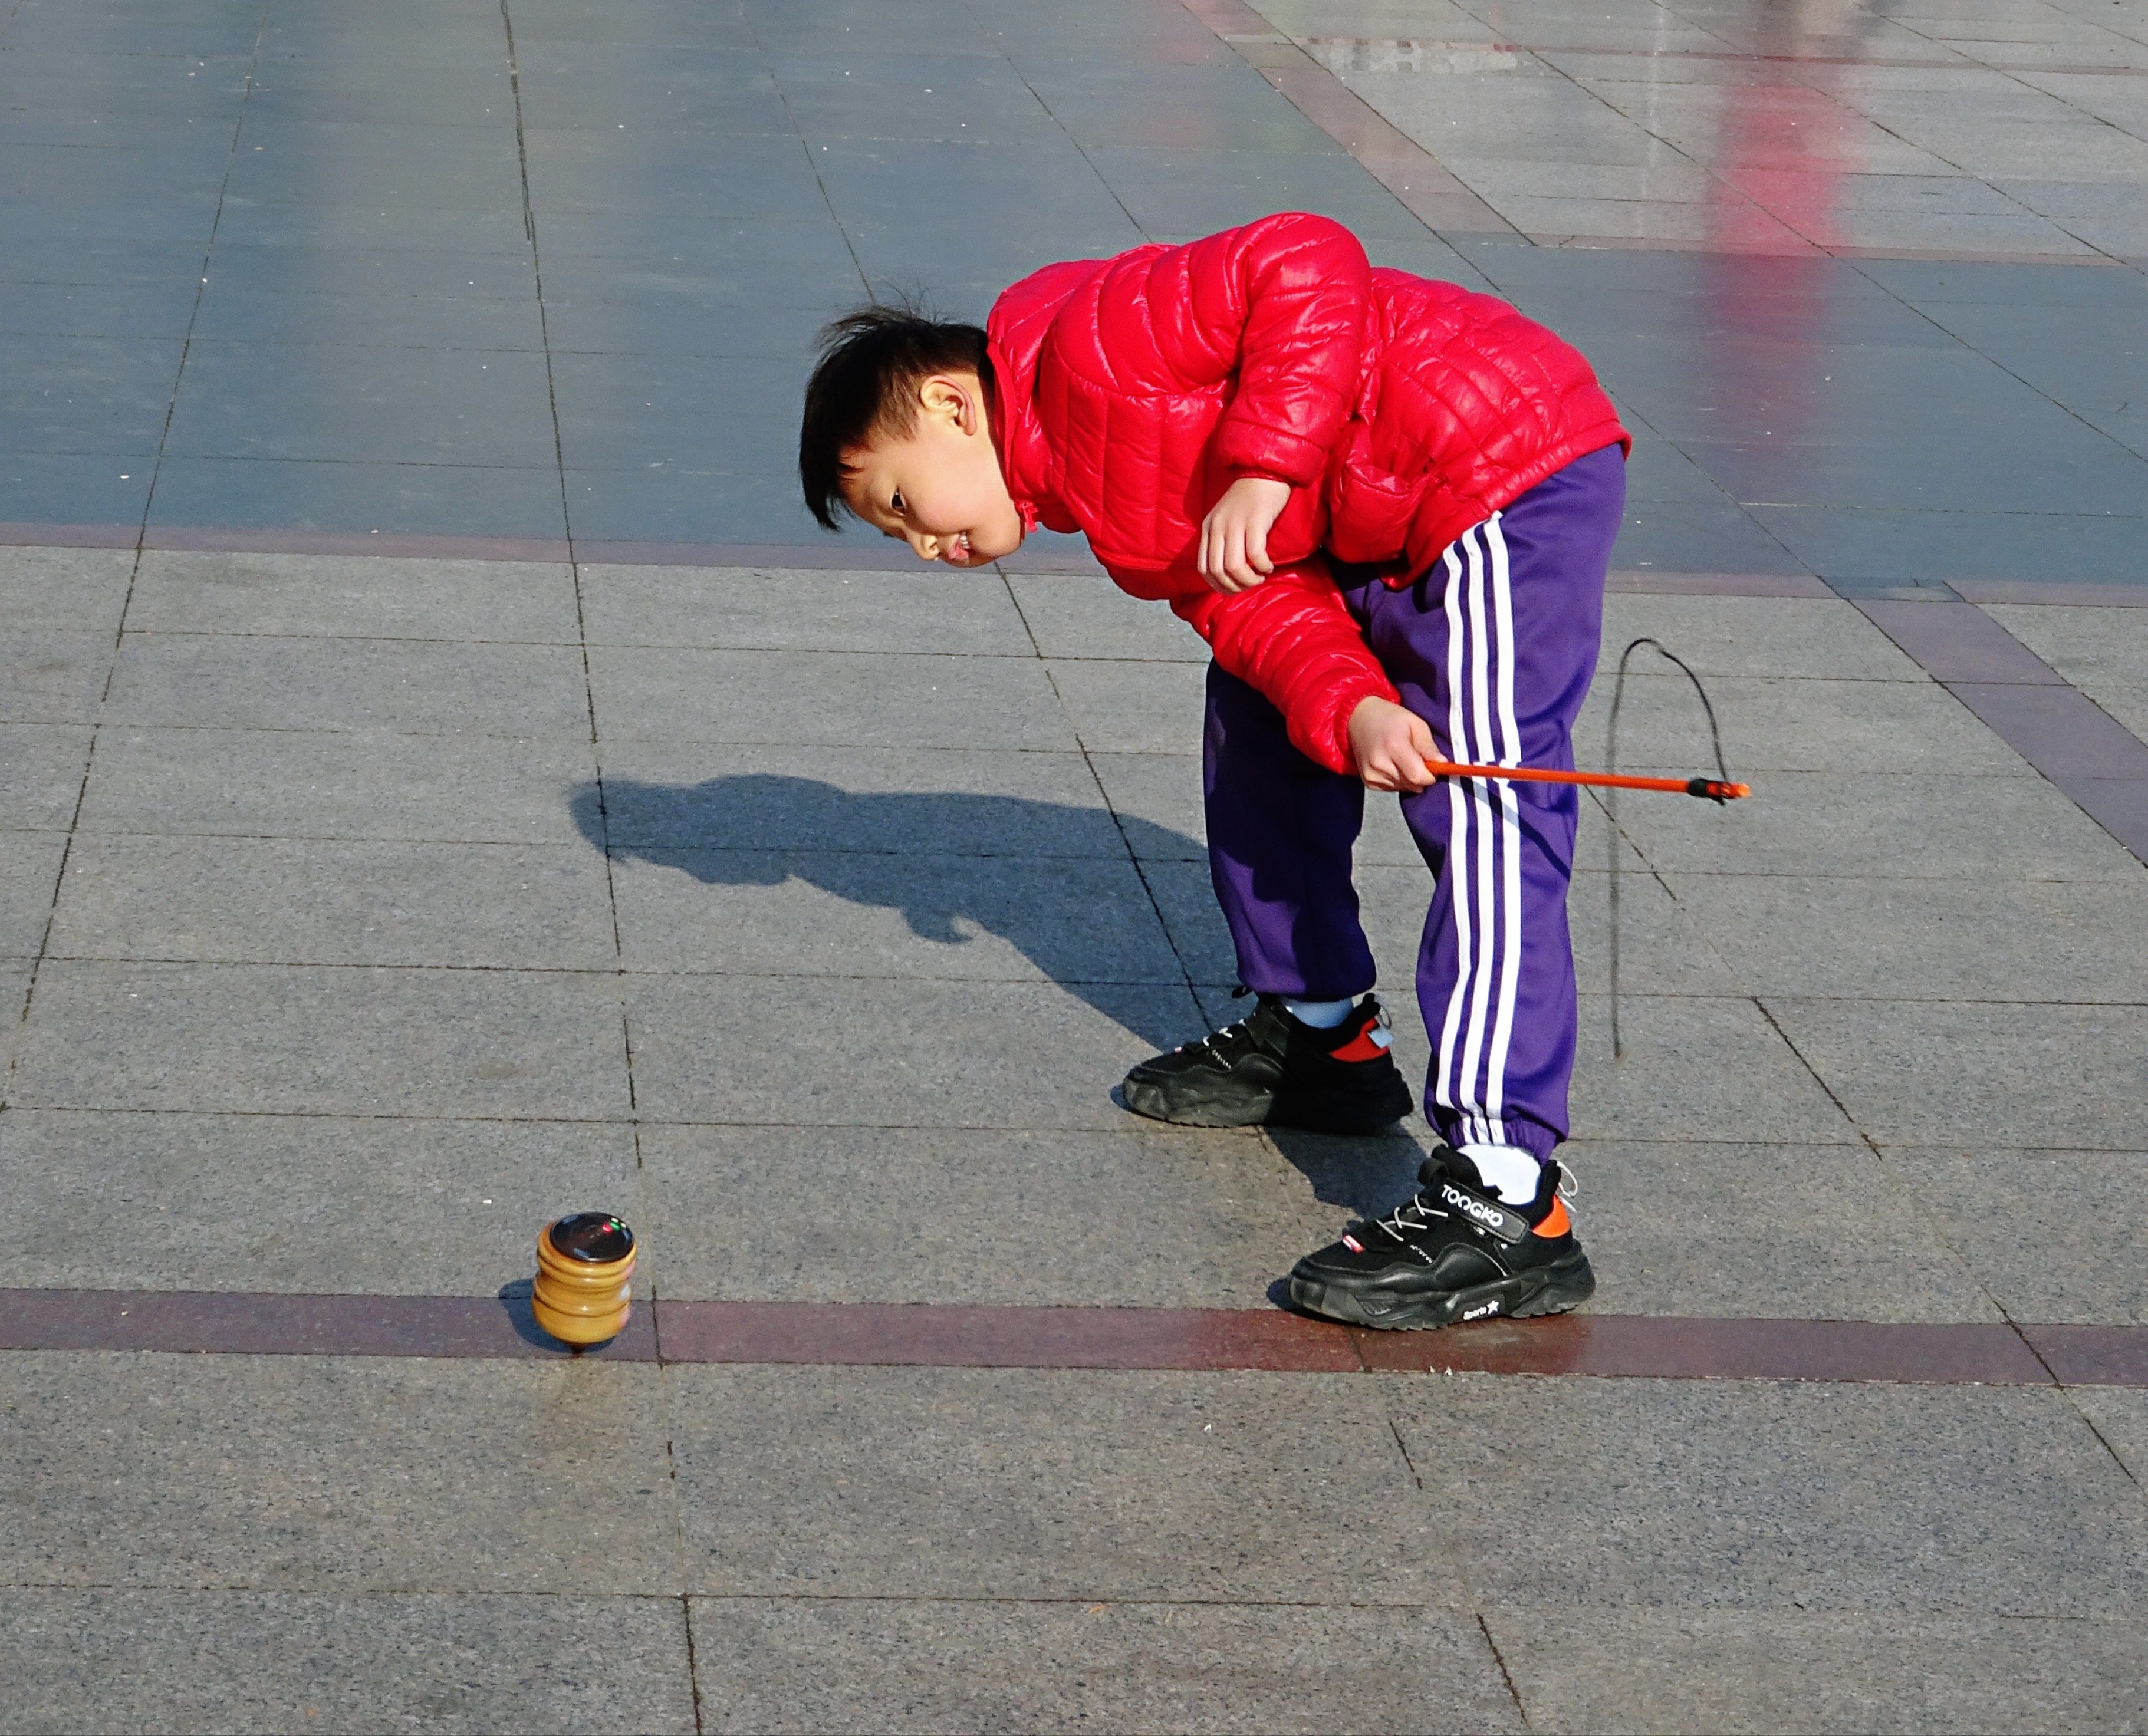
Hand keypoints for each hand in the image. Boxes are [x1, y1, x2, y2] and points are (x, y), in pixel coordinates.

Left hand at [1198, 476, 1290, 593]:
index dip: (1218, 585)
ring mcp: (1235, 523)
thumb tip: (1228, 573)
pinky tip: (1268, 565)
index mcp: (1208, 528)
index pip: (1203, 568)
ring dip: (1248, 579)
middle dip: (1233, 586)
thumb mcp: (1227, 520)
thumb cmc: (1249, 500)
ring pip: (1234, 566)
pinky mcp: (1255, 521)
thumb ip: (1222, 541)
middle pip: (1217, 570)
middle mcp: (1218, 527)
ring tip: (1259, 577)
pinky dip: (1262, 566)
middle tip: (1249, 585)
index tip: (1234, 588)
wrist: (1264, 472)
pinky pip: (1254, 554)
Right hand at [1349, 696, 1440, 791]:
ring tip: (1403, 759)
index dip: (1430, 776)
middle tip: (1418, 760)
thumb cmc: (1391, 718)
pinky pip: (1392, 789)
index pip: (1418, 777)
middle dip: (1421, 776)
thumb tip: (1443, 764)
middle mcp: (1380, 763)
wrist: (1360, 719)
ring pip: (1403, 788)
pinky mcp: (1367, 781)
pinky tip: (1393, 765)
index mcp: (1394, 746)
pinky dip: (1398, 780)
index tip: (1433, 768)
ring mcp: (1371, 774)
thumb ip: (1429, 746)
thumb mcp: (1416, 724)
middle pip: (1412, 785)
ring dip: (1409, 779)